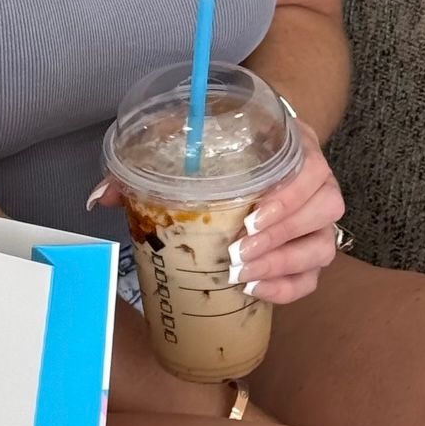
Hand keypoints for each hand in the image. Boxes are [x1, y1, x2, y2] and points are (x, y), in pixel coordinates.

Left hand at [86, 123, 345, 305]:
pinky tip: (257, 290)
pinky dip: (290, 287)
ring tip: (243, 274)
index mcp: (294, 146)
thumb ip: (150, 157)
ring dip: (284, 264)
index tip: (250, 218)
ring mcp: (318, 217)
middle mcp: (316, 181)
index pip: (310, 169)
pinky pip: (314, 274)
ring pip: (322, 246)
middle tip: (237, 252)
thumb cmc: (223, 140)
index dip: (286, 198)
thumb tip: (102, 196)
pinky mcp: (311, 247)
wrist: (259, 141)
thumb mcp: (187, 135)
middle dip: (278, 239)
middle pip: (321, 212)